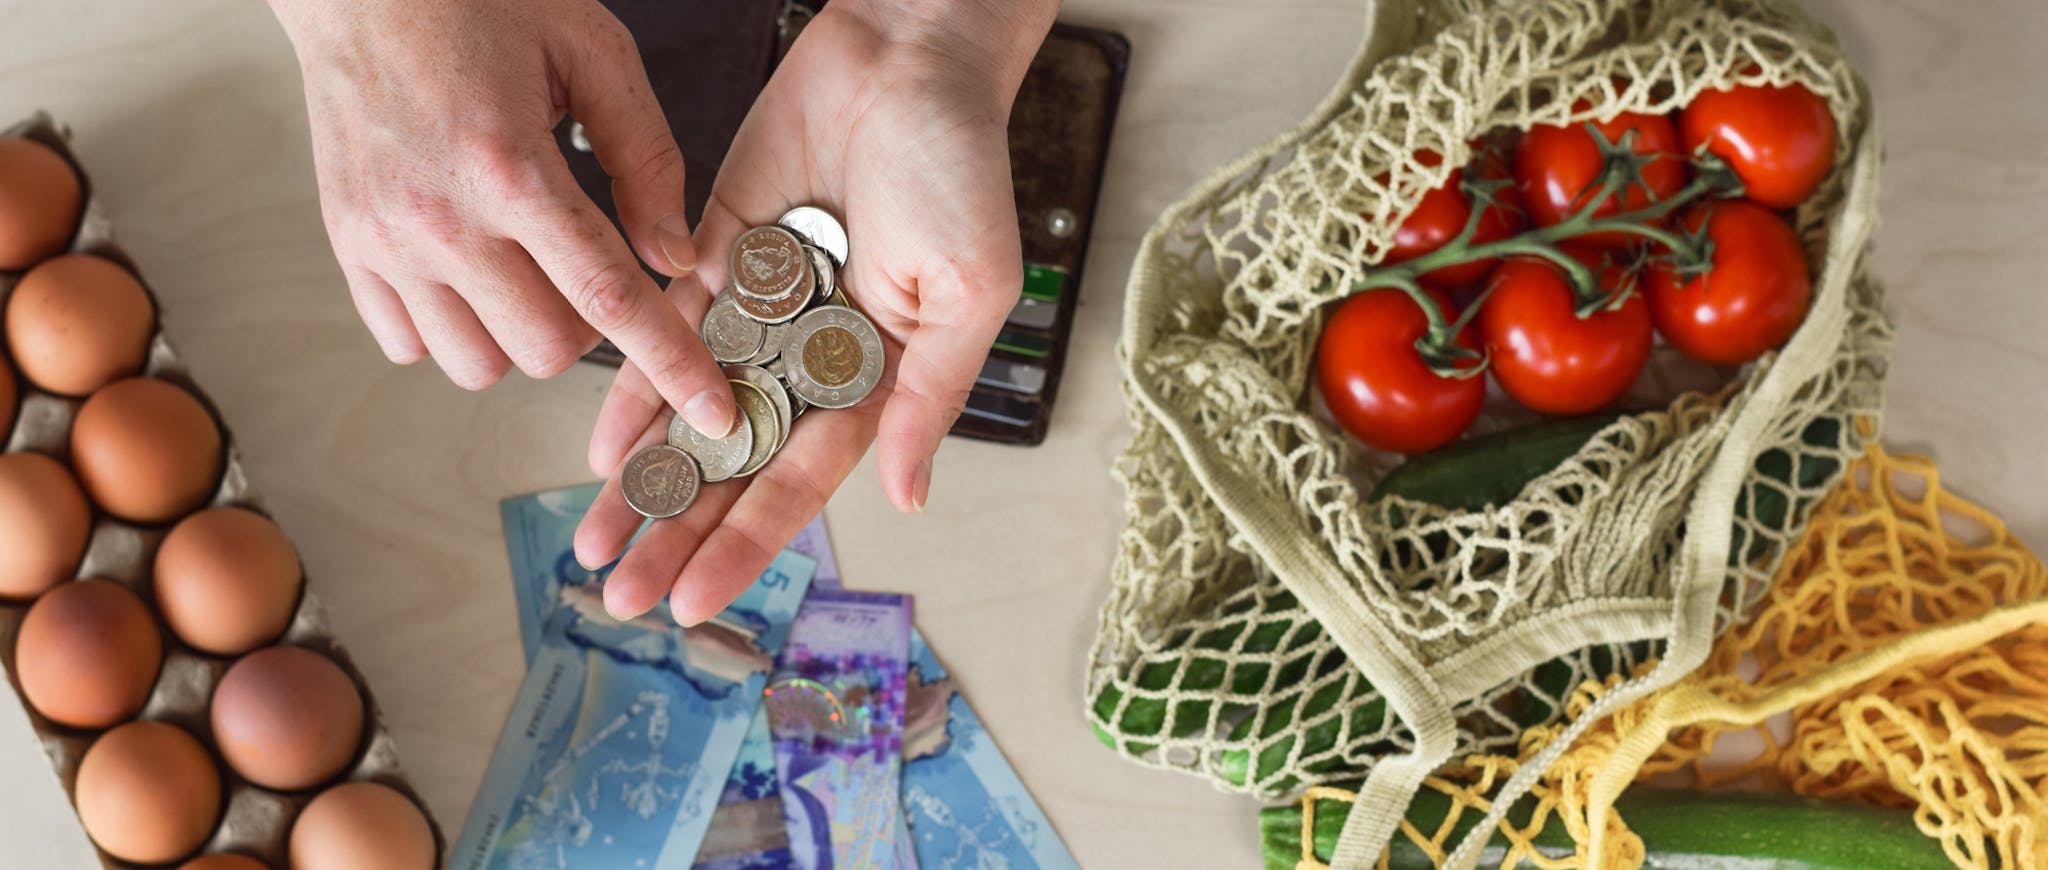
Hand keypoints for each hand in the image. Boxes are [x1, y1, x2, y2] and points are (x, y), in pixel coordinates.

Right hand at [268, 0, 737, 436]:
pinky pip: (411, 345)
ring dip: (521, 335)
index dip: (672, 363)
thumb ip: (646, 157)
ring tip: (527, 268)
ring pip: (479, 365)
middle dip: (591, 327)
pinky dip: (453, 328)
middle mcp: (440, 217)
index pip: (609, 299)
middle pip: (547, 349)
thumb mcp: (592, 51)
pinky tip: (473, 272)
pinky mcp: (347, 246)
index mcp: (510, 167)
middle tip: (589, 266)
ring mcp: (385, 240)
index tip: (712, 413)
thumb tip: (678, 256)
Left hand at [571, 0, 1057, 622]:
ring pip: (692, 413)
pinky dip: (634, 387)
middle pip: (734, 464)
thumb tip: (908, 500)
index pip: (799, 481)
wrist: (907, 56)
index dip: (745, 541)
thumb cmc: (960, 168)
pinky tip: (600, 446)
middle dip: (678, 530)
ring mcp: (762, 308)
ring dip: (645, 479)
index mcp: (877, 376)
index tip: (694, 598)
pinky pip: (666, 332)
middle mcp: (813, 355)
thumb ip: (929, 398)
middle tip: (620, 596)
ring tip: (593, 543)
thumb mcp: (968, 293)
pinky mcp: (719, 252)